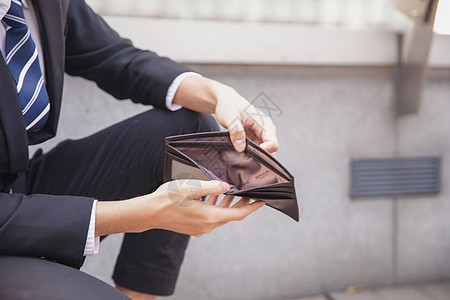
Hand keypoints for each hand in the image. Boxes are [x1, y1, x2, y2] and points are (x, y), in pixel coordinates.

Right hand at [95, 180, 264, 236]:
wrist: (148, 213)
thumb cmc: (167, 199)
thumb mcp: (191, 188)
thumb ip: (211, 187)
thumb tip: (226, 186)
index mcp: (210, 218)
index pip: (238, 214)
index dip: (251, 208)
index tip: (262, 201)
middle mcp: (208, 226)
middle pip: (230, 215)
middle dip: (241, 203)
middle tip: (249, 191)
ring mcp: (200, 228)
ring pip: (220, 215)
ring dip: (227, 204)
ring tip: (233, 190)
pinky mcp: (194, 227)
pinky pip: (210, 217)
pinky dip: (216, 206)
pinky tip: (214, 196)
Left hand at [213, 84, 278, 153]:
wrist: (226, 101)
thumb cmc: (229, 106)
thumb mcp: (229, 118)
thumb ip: (236, 132)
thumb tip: (241, 148)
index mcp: (265, 123)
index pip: (273, 144)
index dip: (262, 152)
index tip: (247, 153)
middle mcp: (267, 128)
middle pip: (270, 150)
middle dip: (257, 155)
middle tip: (241, 155)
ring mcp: (262, 133)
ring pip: (264, 151)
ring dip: (253, 154)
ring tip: (239, 150)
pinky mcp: (256, 136)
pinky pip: (257, 149)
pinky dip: (249, 152)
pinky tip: (239, 149)